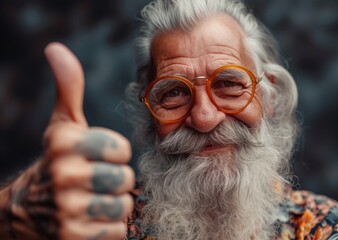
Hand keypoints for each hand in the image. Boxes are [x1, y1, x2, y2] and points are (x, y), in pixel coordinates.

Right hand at [7, 43, 134, 239]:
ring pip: (122, 207)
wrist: (28, 209)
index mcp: (64, 143)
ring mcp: (68, 209)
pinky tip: (89, 221)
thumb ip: (68, 88)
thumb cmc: (58, 160)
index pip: (122, 150)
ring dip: (113, 205)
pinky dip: (108, 228)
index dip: (114, 155)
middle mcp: (64, 174)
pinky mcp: (74, 237)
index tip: (96, 157)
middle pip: (125, 179)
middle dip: (115, 181)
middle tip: (94, 182)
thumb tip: (56, 49)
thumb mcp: (63, 124)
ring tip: (92, 201)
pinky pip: (116, 232)